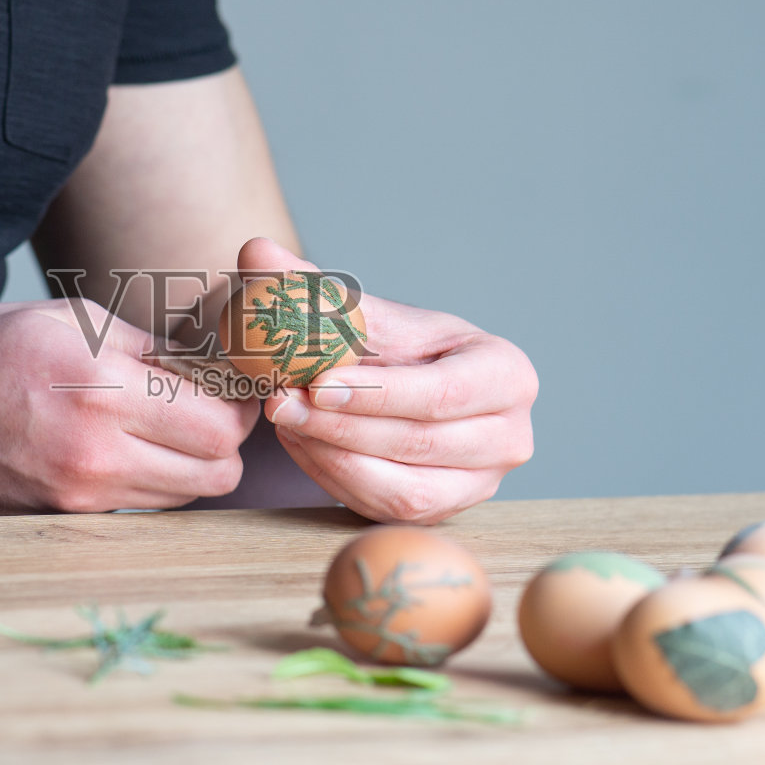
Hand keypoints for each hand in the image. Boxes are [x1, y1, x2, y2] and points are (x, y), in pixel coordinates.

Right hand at [0, 299, 258, 514]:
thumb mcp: (68, 320)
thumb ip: (149, 346)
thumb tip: (219, 360)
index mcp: (98, 382)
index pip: (219, 419)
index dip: (239, 400)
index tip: (231, 380)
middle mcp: (94, 446)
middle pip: (218, 468)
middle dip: (227, 437)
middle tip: (210, 406)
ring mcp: (81, 491)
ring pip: (189, 495)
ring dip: (194, 464)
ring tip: (168, 427)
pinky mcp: (68, 517)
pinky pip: (146, 505)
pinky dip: (156, 481)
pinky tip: (131, 448)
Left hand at [240, 238, 537, 523]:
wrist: (397, 388)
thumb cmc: (388, 347)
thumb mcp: (362, 313)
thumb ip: (308, 283)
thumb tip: (256, 251)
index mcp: (506, 373)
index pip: (444, 392)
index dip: (380, 394)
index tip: (317, 383)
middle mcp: (509, 436)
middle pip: (419, 441)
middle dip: (341, 425)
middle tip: (279, 402)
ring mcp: (481, 484)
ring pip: (401, 486)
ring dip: (332, 454)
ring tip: (285, 420)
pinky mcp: (443, 513)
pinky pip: (384, 507)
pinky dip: (335, 477)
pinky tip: (302, 443)